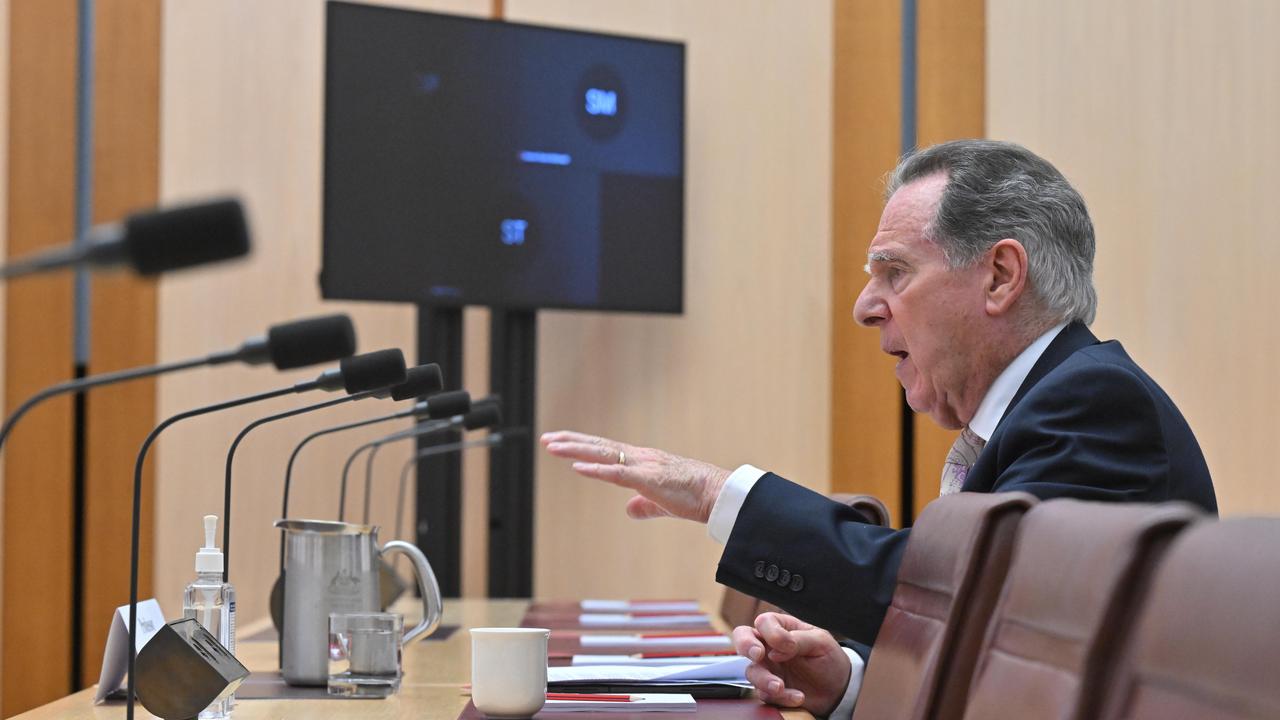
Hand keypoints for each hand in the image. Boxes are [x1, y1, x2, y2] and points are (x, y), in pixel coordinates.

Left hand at [540, 430, 730, 522]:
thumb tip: (629, 510)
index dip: (582, 445)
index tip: (560, 442)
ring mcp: (645, 466)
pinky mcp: (650, 479)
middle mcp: (640, 458)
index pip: (606, 449)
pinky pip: (618, 474)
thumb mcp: (663, 503)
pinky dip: (596, 470)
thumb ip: (644, 505)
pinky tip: (577, 467)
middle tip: (546, 439)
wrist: (720, 494)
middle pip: (599, 446)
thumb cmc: (695, 497)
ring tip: (552, 446)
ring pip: (604, 454)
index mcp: (642, 462)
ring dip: (576, 450)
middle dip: (571, 442)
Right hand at [733, 613, 850, 715]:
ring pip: (751, 671)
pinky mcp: (770, 689)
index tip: (788, 646)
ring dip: (765, 680)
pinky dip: (780, 698)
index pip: (764, 622)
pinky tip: (797, 697)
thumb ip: (798, 639)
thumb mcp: (821, 642)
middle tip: (757, 655)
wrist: (838, 690)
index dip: (772, 633)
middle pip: (743, 637)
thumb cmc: (829, 659)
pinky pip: (764, 694)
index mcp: (782, 628)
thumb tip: (775, 650)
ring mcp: (768, 668)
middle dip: (746, 645)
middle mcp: (770, 646)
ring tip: (781, 687)